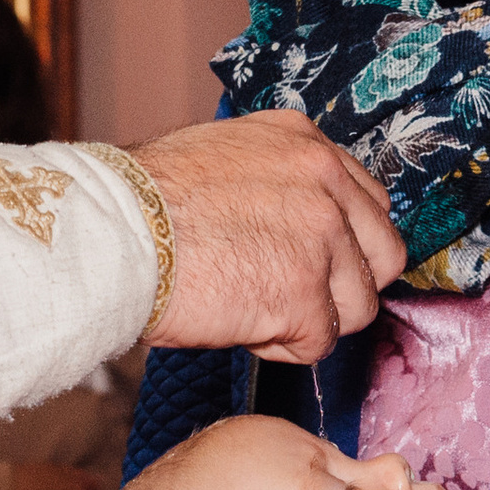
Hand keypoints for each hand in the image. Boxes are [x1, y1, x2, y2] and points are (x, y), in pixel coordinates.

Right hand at [136, 112, 403, 362]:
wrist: (107, 235)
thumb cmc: (140, 205)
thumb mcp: (222, 158)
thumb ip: (276, 182)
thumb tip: (295, 223)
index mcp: (304, 143)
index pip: (369, 205)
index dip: (343, 247)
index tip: (306, 263)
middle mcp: (323, 180)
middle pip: (382, 257)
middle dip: (343, 286)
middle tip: (290, 296)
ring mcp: (320, 236)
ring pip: (357, 307)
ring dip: (310, 320)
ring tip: (252, 307)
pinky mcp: (303, 293)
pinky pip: (318, 343)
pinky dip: (279, 346)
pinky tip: (237, 324)